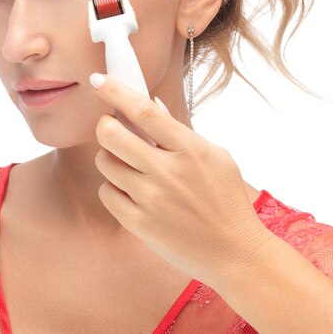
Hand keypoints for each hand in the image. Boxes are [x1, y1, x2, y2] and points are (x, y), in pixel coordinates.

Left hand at [90, 73, 267, 288]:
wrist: (236, 254)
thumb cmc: (227, 200)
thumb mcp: (214, 156)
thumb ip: (179, 130)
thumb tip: (150, 104)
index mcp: (189, 149)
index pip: (143, 111)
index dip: (116, 91)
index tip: (99, 80)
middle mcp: (166, 172)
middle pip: (112, 135)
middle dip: (105, 125)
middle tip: (111, 127)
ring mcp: (151, 199)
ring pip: (104, 162)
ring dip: (109, 156)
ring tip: (127, 162)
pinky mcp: (139, 224)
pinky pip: (107, 193)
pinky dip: (113, 186)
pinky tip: (130, 188)